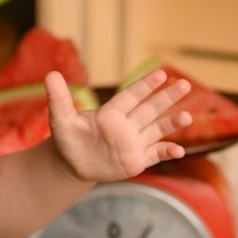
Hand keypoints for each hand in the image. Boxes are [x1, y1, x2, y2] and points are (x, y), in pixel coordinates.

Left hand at [46, 68, 190, 182]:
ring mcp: (134, 142)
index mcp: (111, 113)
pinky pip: (155, 154)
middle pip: (150, 108)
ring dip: (172, 123)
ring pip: (157, 129)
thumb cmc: (67, 138)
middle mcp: (127, 124)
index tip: (161, 74)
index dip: (144, 86)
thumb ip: (58, 99)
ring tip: (187, 116)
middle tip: (185, 84)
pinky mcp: (138, 159)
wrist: (72, 163)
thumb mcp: (60, 120)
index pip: (130, 96)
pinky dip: (167, 152)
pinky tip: (179, 151)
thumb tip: (50, 74)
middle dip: (167, 97)